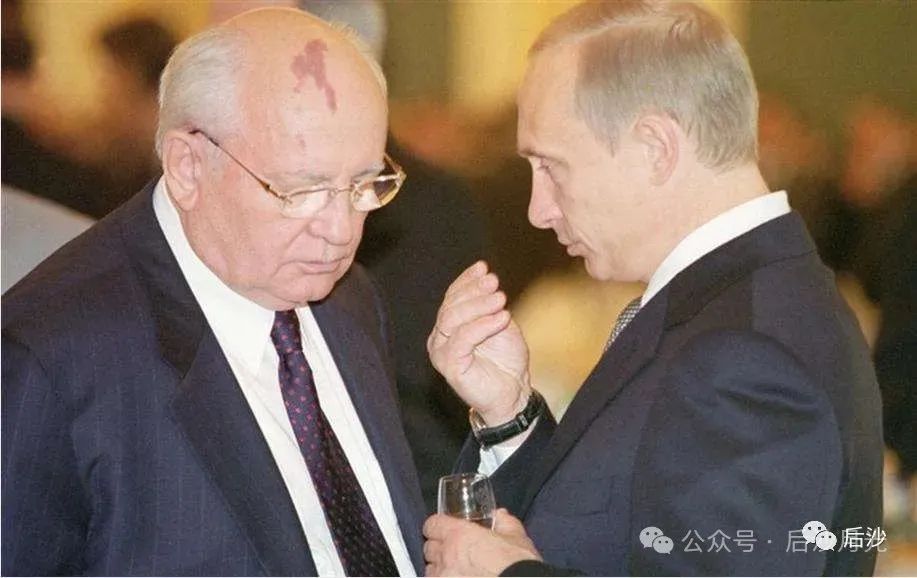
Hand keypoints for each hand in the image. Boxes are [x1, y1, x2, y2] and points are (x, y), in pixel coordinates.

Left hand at [423, 509, 541, 575]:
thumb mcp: (516, 537)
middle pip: (429, 548)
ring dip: (439, 569)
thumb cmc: (516, 565)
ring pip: (430, 571)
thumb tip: (500, 514)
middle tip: (452, 552)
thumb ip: (505, 522)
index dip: (437, 526)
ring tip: (454, 571)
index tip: (444, 530)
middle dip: (438, 549)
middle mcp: (446, 556)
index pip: (432, 525)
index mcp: (459, 535)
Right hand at [427, 261, 530, 424]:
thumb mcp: (500, 324)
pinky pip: (462, 340)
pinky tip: (502, 318)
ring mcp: (441, 352)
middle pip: (450, 305)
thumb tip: (486, 278)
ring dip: (479, 306)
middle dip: (473, 291)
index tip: (483, 268)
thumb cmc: (505, 361)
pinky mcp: (449, 366)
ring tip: (501, 299)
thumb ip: (490, 305)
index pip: (452, 296)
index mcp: (449, 325)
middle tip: (494, 282)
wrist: (513, 393)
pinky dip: (483, 326)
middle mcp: (440, 337)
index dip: (466, 280)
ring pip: (453, 319)